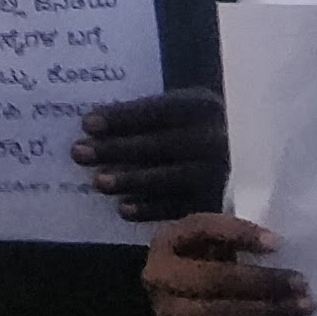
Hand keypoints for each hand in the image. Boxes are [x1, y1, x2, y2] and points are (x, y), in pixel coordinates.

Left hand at [77, 89, 228, 223]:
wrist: (237, 154)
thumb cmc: (191, 126)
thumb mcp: (179, 108)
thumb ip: (146, 113)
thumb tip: (92, 125)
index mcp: (201, 107)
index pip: (155, 111)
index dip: (120, 118)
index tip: (87, 124)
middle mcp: (214, 138)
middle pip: (157, 144)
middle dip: (115, 149)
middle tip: (79, 152)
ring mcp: (218, 172)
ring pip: (168, 178)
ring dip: (129, 180)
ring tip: (97, 182)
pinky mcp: (215, 201)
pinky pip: (178, 207)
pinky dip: (149, 209)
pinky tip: (123, 209)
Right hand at [145, 211, 313, 315]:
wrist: (179, 311)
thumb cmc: (205, 265)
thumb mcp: (210, 246)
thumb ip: (234, 241)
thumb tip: (284, 246)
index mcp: (169, 239)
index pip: (203, 229)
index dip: (240, 234)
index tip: (279, 243)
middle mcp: (160, 273)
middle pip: (212, 277)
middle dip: (261, 281)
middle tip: (301, 282)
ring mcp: (168, 310)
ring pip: (220, 312)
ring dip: (268, 310)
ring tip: (304, 305)